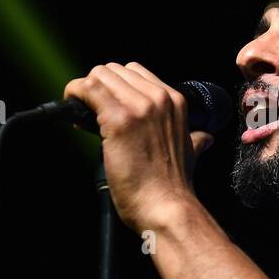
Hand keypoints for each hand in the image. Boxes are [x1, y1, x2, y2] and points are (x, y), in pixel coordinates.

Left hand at [62, 62, 214, 232]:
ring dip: (83, 91)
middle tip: (90, 112)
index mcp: (175, 102)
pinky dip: (75, 95)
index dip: (115, 87)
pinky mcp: (118, 119)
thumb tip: (205, 138)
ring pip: (99, 75)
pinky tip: (73, 113)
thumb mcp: (191, 153)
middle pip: (114, 70)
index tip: (106, 107)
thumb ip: (196, 139)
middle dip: (98, 87)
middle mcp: (159, 98)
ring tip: (80, 113)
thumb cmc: (173, 186)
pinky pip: (87, 89)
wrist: (167, 208)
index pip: (135, 72)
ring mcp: (139, 107)